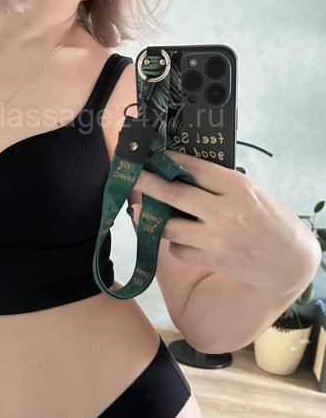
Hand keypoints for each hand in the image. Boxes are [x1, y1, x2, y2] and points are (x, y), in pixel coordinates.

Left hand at [132, 151, 320, 296]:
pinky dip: (174, 241)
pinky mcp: (210, 260)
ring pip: (168, 226)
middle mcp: (225, 212)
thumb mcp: (250, 191)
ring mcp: (216, 239)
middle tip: (129, 174)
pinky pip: (178, 248)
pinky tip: (182, 235)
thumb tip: (178, 172)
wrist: (287, 261)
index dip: (169, 160)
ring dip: (152, 216)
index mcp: (238, 188)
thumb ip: (218, 184)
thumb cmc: (269, 220)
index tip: (154, 155)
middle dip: (145, 183)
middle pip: (173, 195)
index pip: (194, 168)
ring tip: (144, 208)